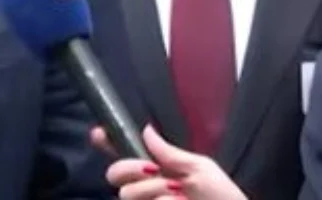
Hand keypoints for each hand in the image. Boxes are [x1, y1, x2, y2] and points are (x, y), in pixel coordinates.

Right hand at [89, 125, 246, 199]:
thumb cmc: (221, 196)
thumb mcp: (199, 168)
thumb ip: (169, 152)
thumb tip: (145, 129)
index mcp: (156, 168)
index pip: (122, 153)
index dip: (107, 142)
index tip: (100, 134)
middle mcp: (145, 187)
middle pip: (113, 173)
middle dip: (130, 169)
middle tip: (153, 170)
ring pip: (125, 194)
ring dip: (152, 190)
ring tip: (178, 195)